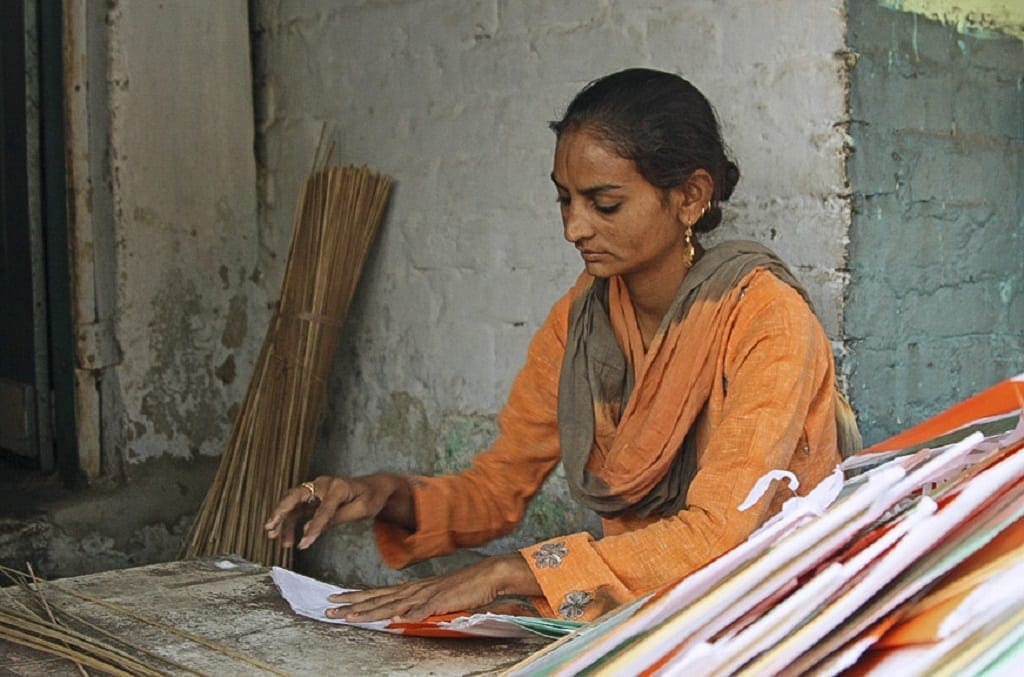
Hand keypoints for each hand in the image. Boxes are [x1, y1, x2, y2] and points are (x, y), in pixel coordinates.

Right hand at [263, 474, 412, 549]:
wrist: (375, 488)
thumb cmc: (371, 498)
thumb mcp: (362, 510)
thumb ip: (336, 519)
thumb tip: (308, 531)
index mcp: (338, 487)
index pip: (323, 510)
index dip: (313, 528)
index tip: (303, 544)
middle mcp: (323, 485)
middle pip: (296, 496)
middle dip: (281, 512)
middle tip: (269, 527)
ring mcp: (316, 490)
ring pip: (292, 504)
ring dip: (282, 521)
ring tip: (275, 539)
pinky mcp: (313, 498)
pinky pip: (297, 510)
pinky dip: (289, 523)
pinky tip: (286, 538)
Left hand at [326, 554, 541, 622]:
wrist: (487, 576)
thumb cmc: (462, 589)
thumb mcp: (434, 600)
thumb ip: (417, 607)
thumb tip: (399, 617)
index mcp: (411, 589)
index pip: (376, 593)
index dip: (355, 597)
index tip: (334, 599)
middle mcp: (413, 590)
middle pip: (377, 598)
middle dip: (352, 604)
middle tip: (328, 609)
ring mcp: (425, 594)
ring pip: (391, 604)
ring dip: (370, 611)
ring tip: (349, 617)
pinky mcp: (440, 601)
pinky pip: (420, 609)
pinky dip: (406, 614)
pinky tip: (392, 619)